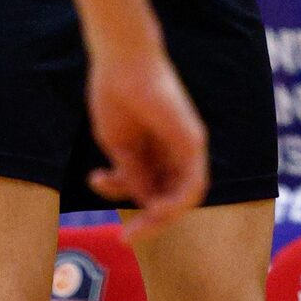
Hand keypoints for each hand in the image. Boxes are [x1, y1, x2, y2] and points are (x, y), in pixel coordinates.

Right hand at [86, 40, 208, 239]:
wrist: (120, 60)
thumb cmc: (113, 93)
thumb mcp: (119, 145)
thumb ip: (131, 174)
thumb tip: (144, 202)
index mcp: (154, 149)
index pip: (150, 188)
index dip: (130, 204)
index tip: (108, 214)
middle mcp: (174, 150)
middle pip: (168, 197)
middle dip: (148, 222)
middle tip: (125, 240)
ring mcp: (186, 145)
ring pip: (184, 196)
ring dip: (162, 219)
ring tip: (138, 227)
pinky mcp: (192, 141)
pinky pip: (192, 184)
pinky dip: (176, 202)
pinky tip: (153, 210)